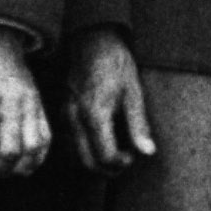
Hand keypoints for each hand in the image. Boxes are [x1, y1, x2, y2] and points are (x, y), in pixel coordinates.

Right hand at [68, 32, 157, 171]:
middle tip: (125, 160)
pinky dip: (84, 151)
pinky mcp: (62, 113)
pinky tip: (99, 142)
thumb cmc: (116, 63)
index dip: (121, 163)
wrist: (92, 41)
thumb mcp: (134, 91)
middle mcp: (75, 118)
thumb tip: (148, 151)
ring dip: (95, 162)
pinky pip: (70, 143)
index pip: (105, 155)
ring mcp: (65, 116)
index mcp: (95, 113)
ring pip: (75, 156)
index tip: (132, 156)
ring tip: (114, 153)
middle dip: (108, 169)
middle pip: (87, 162)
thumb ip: (139, 124)